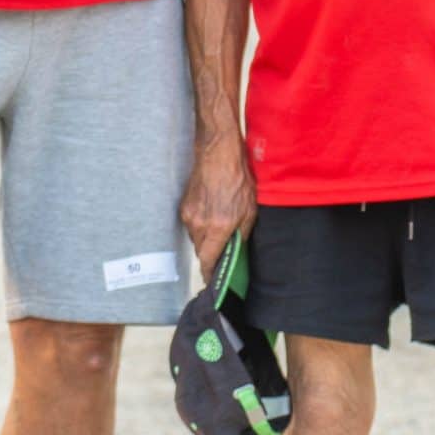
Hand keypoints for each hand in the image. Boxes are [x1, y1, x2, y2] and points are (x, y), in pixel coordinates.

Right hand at [179, 136, 255, 281]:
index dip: (210, 274)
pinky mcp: (184, 206)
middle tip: (223, 251)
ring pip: (196, 238)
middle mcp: (199, 225)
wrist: (218, 153)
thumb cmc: (237, 178)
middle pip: (201, 252)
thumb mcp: (249, 209)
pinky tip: (212, 214)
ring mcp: (189, 215)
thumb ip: (242, 233)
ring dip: (206, 239)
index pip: (208, 261)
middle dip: (211, 254)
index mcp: (217, 227)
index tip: (214, 281)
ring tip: (220, 226)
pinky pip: (192, 225)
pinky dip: (201, 226)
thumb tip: (237, 248)